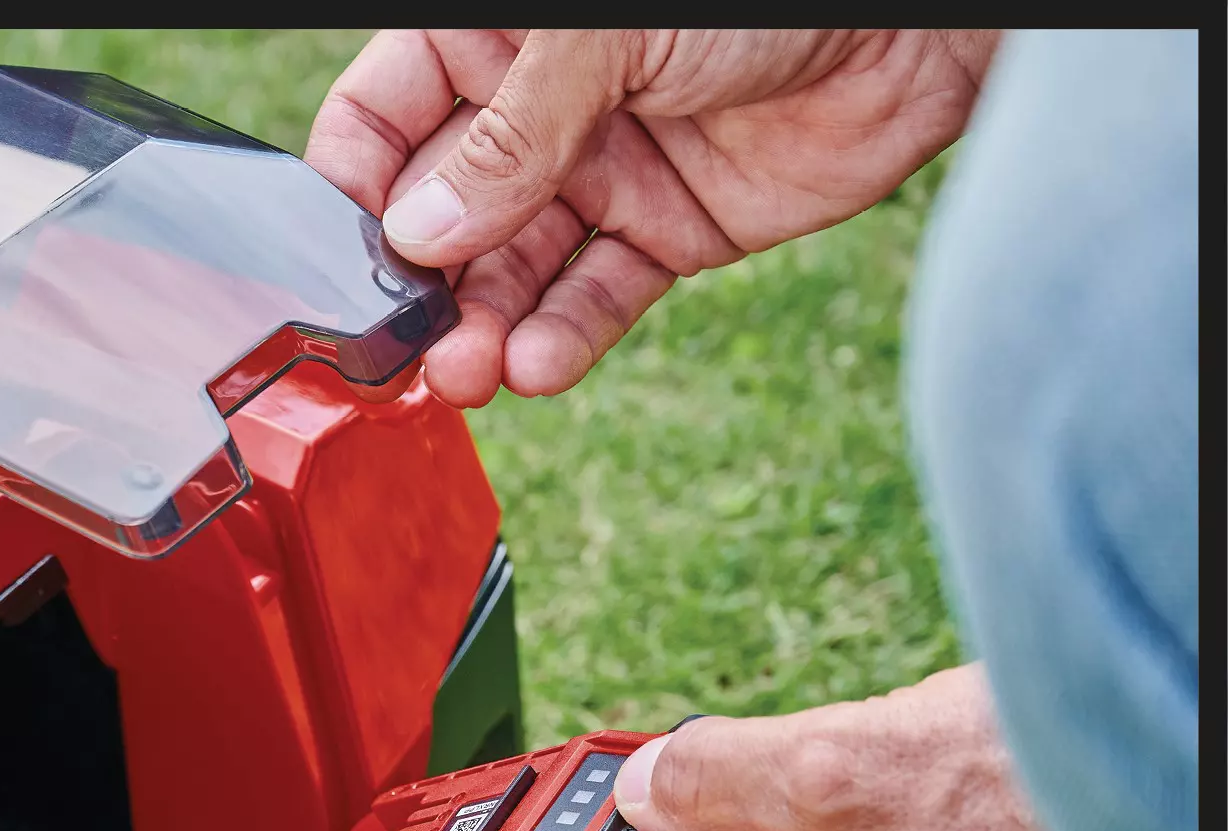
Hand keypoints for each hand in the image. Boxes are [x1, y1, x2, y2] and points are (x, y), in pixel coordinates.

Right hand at [307, 29, 997, 405]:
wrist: (910, 23)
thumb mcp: (603, 39)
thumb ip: (511, 139)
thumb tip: (418, 232)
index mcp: (496, 38)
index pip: (385, 117)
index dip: (355, 187)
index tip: (341, 261)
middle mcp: (537, 110)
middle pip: (443, 215)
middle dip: (424, 287)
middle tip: (418, 348)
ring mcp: (600, 174)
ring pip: (513, 272)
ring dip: (485, 330)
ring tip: (472, 374)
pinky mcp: (665, 234)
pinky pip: (594, 299)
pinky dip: (563, 340)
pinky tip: (535, 368)